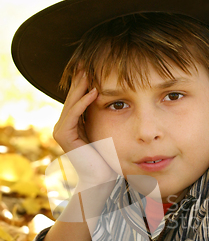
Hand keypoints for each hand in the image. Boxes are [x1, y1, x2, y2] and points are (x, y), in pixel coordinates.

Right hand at [53, 71, 119, 188]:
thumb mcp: (106, 132)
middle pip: (73, 98)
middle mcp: (64, 126)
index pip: (78, 99)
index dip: (84, 83)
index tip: (92, 67)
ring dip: (81, 87)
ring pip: (72, 103)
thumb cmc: (107, 158)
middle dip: (80, 80)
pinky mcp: (64, 136)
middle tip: (86, 62)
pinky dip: (83, 103)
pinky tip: (93, 92)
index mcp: (73, 124)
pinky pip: (74, 114)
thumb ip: (102, 118)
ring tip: (89, 72)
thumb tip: (115, 100)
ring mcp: (62, 130)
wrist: (101, 178)